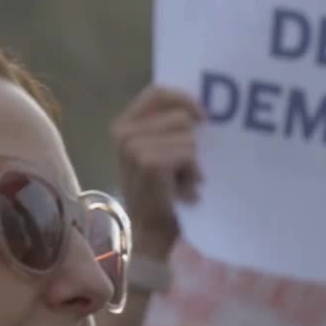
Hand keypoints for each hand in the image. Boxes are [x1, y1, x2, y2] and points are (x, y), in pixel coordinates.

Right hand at [111, 85, 204, 259]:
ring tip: (184, 181)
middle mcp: (122, 132)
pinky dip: (194, 171)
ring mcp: (132, 146)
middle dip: (191, 141)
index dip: (184, 99)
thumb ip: (169, 126)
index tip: (203, 117)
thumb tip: (204, 108)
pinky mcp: (147, 162)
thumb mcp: (160, 151)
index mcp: (123, 124)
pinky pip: (188, 151)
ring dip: (194, 160)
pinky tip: (186, 190)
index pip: (158, 92)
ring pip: (187, 133)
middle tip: (184, 170)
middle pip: (179, 114)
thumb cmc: (160, 193)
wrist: (151, 233)